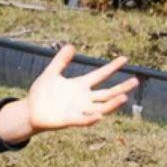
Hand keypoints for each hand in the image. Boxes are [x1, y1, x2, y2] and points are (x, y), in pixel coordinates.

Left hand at [0, 45, 137, 143]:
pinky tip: (100, 115)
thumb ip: (60, 61)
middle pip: (107, 93)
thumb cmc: (42, 93)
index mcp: (80, 85)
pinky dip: (91, 118)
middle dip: (121, 88)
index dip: (112, 67)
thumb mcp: (51, 73)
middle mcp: (83, 98)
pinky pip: (83, 120)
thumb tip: (71, 46)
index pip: (100, 75)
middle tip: (136, 81)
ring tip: (124, 97)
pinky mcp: (69, 120)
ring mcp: (78, 110)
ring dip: (112, 104)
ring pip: (100, 107)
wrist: (30, 110)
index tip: (125, 59)